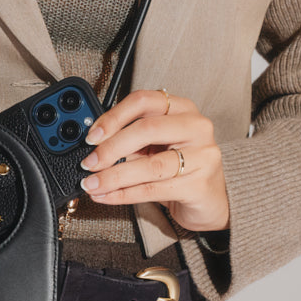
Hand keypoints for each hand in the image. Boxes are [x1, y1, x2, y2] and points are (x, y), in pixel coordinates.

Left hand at [77, 88, 229, 234]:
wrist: (211, 200)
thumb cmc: (181, 167)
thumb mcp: (156, 144)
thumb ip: (130, 139)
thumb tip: (94, 145)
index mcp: (182, 108)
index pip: (144, 101)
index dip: (114, 116)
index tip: (92, 135)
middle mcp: (196, 127)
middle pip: (147, 129)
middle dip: (111, 147)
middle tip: (89, 162)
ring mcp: (202, 156)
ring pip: (150, 165)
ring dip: (114, 176)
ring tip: (92, 183)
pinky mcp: (199, 185)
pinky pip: (153, 189)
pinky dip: (124, 194)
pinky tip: (107, 195)